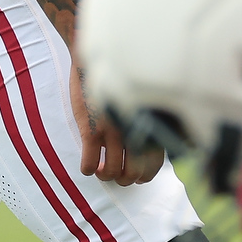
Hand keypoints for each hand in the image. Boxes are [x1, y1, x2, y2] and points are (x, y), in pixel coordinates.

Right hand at [71, 64, 161, 184]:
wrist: (93, 61)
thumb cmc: (116, 79)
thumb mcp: (138, 100)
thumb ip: (144, 122)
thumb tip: (147, 145)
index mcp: (148, 124)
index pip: (154, 164)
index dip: (144, 176)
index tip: (135, 175)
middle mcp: (133, 131)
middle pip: (134, 173)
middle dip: (124, 180)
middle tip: (116, 175)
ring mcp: (113, 132)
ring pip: (111, 172)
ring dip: (105, 176)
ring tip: (100, 170)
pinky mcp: (91, 131)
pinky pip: (90, 164)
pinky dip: (88, 169)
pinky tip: (87, 165)